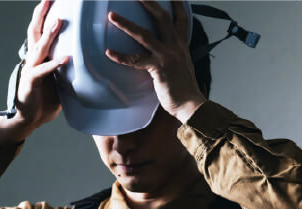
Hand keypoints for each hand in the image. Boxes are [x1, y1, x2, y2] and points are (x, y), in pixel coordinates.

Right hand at [0, 0, 68, 143]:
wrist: (29, 119)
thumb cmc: (44, 99)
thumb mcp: (58, 80)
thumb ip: (66, 69)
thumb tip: (85, 62)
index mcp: (37, 57)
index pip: (40, 31)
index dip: (44, 15)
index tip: (51, 0)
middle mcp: (32, 59)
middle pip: (34, 31)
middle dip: (41, 14)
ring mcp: (30, 69)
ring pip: (39, 48)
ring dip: (49, 34)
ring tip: (58, 22)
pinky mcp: (31, 83)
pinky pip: (43, 71)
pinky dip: (54, 64)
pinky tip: (65, 58)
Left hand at [105, 1, 205, 123]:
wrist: (191, 105)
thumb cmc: (185, 91)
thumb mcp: (183, 68)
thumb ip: (175, 57)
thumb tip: (166, 56)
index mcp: (182, 47)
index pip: (181, 20)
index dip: (177, 5)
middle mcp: (175, 47)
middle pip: (162, 18)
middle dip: (149, 3)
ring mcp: (167, 56)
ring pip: (144, 35)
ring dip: (126, 24)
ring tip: (112, 16)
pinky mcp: (158, 68)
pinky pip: (136, 60)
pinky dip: (121, 57)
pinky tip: (109, 53)